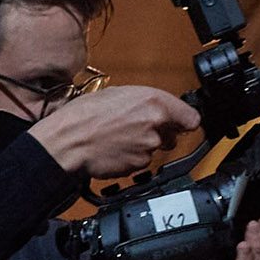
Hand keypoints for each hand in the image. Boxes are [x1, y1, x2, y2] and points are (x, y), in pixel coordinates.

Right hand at [32, 85, 198, 182]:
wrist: (68, 141)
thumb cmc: (84, 115)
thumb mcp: (117, 94)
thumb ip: (145, 102)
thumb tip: (157, 109)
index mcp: (153, 102)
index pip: (191, 117)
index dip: (184, 120)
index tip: (180, 122)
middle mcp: (156, 125)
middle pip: (174, 135)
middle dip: (161, 133)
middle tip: (138, 127)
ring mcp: (149, 147)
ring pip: (155, 148)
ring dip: (143, 145)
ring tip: (119, 136)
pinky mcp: (140, 165)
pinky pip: (142, 161)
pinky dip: (132, 157)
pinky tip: (116, 149)